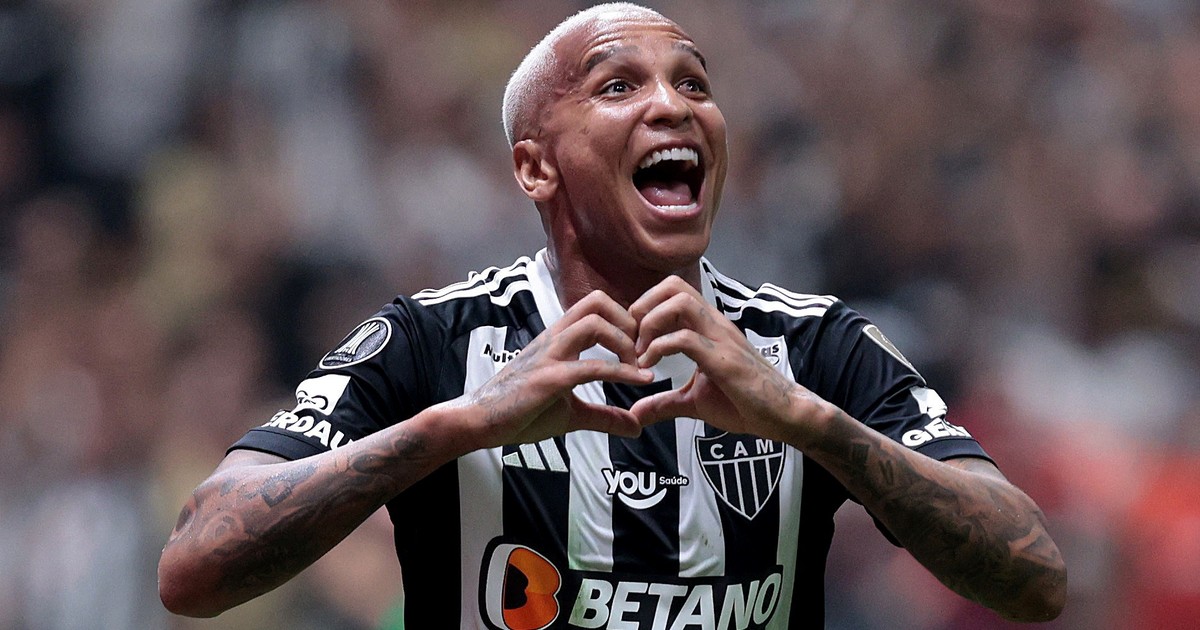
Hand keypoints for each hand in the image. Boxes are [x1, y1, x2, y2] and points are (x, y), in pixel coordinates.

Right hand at [464, 290, 654, 447]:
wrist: (479, 421)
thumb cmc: (520, 412)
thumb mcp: (571, 414)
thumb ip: (605, 416)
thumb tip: (637, 427)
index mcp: (559, 339)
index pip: (596, 307)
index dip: (625, 320)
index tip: (642, 348)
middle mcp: (555, 339)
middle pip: (597, 303)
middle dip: (628, 322)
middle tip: (643, 351)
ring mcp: (550, 356)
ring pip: (594, 324)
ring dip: (625, 343)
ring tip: (639, 367)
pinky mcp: (548, 378)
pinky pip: (591, 366)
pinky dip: (621, 372)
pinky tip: (641, 381)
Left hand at [628, 276, 823, 442]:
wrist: (783, 415)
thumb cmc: (745, 404)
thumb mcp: (694, 402)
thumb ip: (663, 403)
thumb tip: (635, 413)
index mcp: (707, 327)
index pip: (672, 292)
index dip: (644, 309)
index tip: (633, 341)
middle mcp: (714, 324)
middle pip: (673, 285)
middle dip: (643, 307)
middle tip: (633, 340)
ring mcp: (721, 338)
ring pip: (679, 302)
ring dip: (651, 323)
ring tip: (641, 352)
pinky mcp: (724, 359)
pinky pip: (685, 339)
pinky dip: (659, 349)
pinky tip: (651, 369)